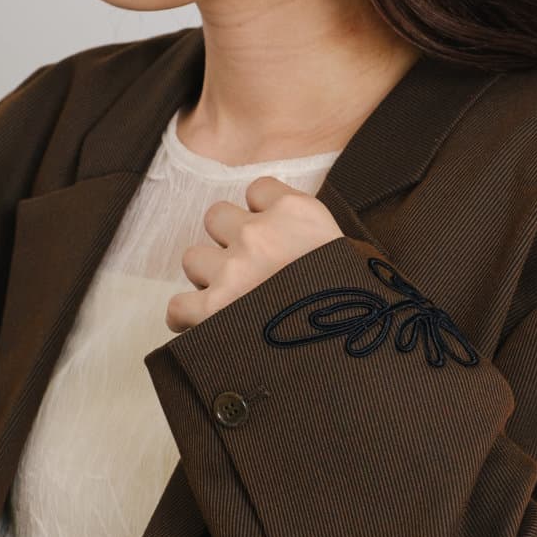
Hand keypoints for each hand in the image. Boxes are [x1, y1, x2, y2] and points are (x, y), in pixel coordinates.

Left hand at [165, 174, 343, 334]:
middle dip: (228, 241)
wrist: (349, 346)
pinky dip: (187, 318)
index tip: (274, 235)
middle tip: (251, 270)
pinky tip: (202, 327)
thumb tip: (298, 247)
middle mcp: (259, 233)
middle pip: (217, 217)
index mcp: (296, 213)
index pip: (258, 190)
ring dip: (208, 277)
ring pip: (193, 258)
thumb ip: (315, 238)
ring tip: (232, 301)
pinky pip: (178, 306)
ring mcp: (233, 270)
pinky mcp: (212, 310)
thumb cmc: (359, 305)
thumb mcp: (352, 255)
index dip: (262, 213)